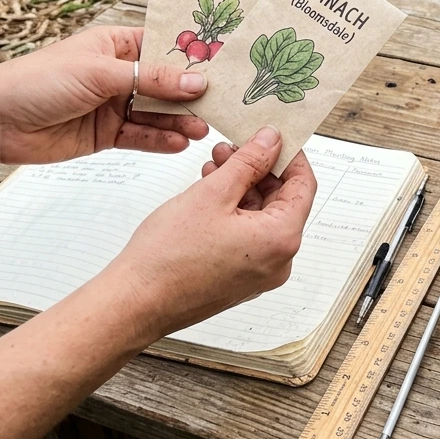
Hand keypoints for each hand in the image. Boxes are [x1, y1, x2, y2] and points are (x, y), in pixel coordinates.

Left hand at [0, 26, 208, 164]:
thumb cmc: (38, 81)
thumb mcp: (101, 73)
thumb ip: (151, 80)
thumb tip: (195, 82)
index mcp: (115, 46)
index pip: (164, 47)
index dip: (192, 56)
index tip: (223, 66)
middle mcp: (118, 74)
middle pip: (166, 84)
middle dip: (190, 95)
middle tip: (219, 105)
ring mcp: (114, 105)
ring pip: (157, 113)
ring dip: (179, 121)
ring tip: (201, 130)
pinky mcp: (107, 134)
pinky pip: (142, 136)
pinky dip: (161, 140)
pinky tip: (180, 143)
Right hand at [101, 127, 316, 340]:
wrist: (135, 303)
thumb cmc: (168, 257)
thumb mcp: (213, 193)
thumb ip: (248, 161)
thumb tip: (272, 140)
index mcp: (281, 239)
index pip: (304, 185)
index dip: (290, 155)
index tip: (273, 135)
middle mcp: (279, 261)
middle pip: (282, 200)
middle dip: (258, 168)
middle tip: (233, 145)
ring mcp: (259, 272)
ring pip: (261, 216)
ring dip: (242, 187)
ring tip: (215, 164)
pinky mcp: (240, 278)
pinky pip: (248, 235)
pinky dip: (233, 210)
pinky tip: (210, 191)